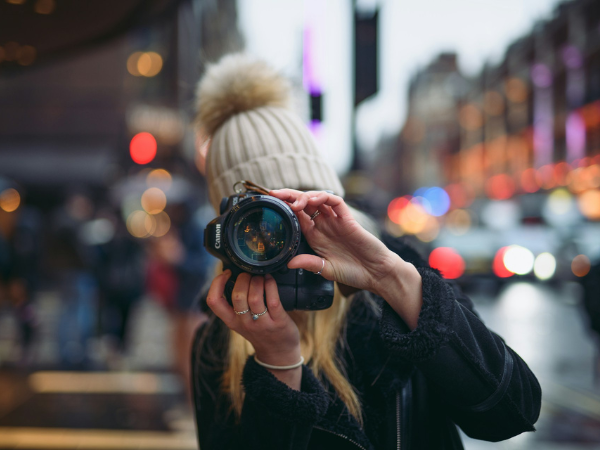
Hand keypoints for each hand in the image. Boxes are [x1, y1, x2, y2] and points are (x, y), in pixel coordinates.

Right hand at [206, 271, 302, 387]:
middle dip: (243, 278)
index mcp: (231, 321)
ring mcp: (261, 323)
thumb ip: (235, 304)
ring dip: (257, 280)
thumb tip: (234, 276)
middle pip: (237, 296)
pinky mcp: (278, 322)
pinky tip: (270, 280)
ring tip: (260, 276)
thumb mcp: (240, 322)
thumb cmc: (259, 332)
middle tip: (248, 273)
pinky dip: (270, 285)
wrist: (278, 353)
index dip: (217, 283)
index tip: (227, 273)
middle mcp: (244, 323)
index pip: (214, 302)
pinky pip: (272, 299)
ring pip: (255, 297)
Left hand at [270, 189, 400, 295]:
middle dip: (289, 197)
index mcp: (314, 235)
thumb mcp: (325, 270)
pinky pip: (336, 202)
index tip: (271, 204)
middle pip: (304, 204)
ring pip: (317, 199)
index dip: (284, 209)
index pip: (296, 216)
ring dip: (305, 196)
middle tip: (275, 194)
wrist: (375, 273)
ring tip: (295, 202)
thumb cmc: (352, 272)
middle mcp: (323, 225)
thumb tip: (288, 263)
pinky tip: (315, 199)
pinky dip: (325, 197)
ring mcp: (335, 220)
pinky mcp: (348, 219)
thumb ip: (309, 263)